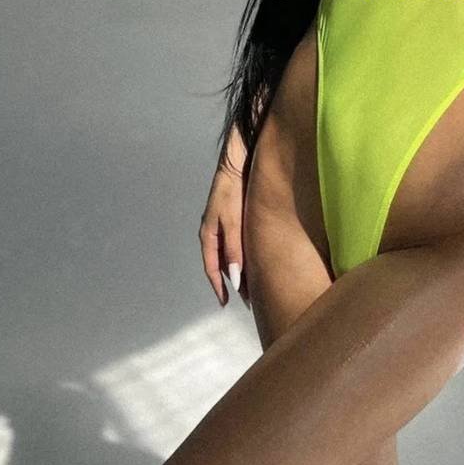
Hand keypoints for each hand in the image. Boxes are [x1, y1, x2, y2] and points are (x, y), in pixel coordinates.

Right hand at [199, 143, 247, 306]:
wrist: (238, 160)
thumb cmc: (233, 189)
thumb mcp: (232, 220)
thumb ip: (234, 249)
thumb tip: (235, 278)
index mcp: (208, 234)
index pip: (212, 268)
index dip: (219, 287)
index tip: (227, 304)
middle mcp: (214, 232)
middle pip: (222, 264)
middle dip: (233, 282)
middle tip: (249, 299)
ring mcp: (223, 225)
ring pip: (230, 255)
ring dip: (239, 270)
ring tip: (254, 285)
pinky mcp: (234, 218)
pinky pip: (236, 244)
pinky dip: (243, 256)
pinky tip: (254, 260)